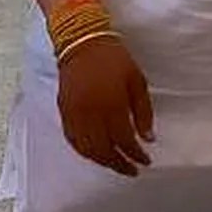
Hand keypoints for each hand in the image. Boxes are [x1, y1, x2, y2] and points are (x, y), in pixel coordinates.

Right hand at [55, 34, 153, 175]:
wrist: (82, 42)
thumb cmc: (115, 59)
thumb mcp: (137, 81)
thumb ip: (143, 111)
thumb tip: (148, 139)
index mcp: (112, 105)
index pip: (125, 141)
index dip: (136, 154)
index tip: (146, 160)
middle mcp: (91, 114)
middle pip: (104, 150)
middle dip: (119, 164)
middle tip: (132, 170)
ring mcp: (75, 114)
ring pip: (87, 149)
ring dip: (102, 161)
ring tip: (115, 164)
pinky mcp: (64, 111)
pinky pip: (72, 139)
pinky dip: (84, 151)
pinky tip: (94, 154)